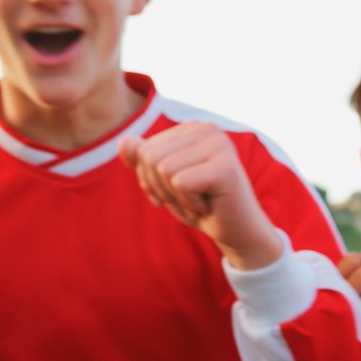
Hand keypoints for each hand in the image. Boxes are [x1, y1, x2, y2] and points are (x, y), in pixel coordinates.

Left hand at [119, 122, 282, 268]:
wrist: (236, 232)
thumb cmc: (200, 205)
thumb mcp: (164, 182)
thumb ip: (142, 160)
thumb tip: (123, 143)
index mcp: (191, 128)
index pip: (143, 150)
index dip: (151, 180)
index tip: (179, 190)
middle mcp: (207, 128)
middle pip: (150, 158)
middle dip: (162, 188)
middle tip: (189, 198)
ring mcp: (219, 144)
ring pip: (163, 170)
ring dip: (176, 197)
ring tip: (199, 201)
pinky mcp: (225, 166)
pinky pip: (180, 183)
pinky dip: (188, 203)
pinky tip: (208, 205)